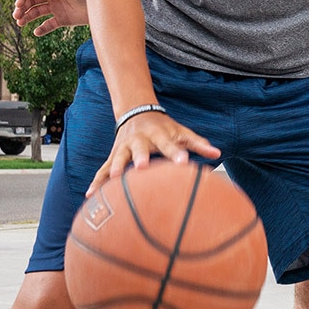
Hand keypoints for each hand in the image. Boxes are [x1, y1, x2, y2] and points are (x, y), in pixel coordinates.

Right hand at [14, 0, 89, 35]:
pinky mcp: (62, 19)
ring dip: (27, 17)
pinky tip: (36, 32)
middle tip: (16, 16)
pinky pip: (48, 25)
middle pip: (31, 1)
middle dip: (22, 8)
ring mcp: (56, 8)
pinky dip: (41, 29)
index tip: (18, 4)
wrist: (101, 4)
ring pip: (37, 13)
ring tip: (20, 24)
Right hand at [87, 111, 221, 193]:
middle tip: (142, 167)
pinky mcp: (113, 156)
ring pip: (117, 158)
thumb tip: (217, 153)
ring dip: (114, 168)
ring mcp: (124, 148)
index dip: (176, 153)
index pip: (169, 144)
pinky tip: (90, 196)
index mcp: (159, 134)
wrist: (137, 113)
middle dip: (141, 157)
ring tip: (113, 180)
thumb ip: (198, 143)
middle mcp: (140, 140)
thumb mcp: (182, 132)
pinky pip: (102, 170)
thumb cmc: (165, 128)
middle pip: (140, 149)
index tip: (184, 162)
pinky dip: (96, 181)